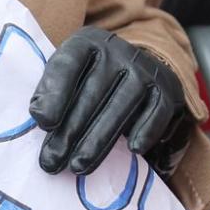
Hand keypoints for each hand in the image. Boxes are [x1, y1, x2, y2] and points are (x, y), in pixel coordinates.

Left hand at [28, 26, 192, 176]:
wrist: (135, 69)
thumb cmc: (88, 78)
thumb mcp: (66, 75)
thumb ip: (49, 93)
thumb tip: (41, 117)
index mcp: (86, 42)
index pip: (67, 65)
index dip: (55, 95)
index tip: (44, 124)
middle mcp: (117, 50)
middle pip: (92, 93)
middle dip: (69, 132)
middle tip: (51, 162)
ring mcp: (144, 68)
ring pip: (121, 106)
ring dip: (98, 140)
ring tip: (78, 166)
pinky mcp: (167, 88)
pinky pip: (157, 111)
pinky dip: (146, 130)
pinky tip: (133, 150)